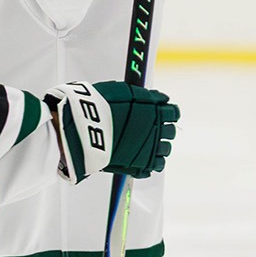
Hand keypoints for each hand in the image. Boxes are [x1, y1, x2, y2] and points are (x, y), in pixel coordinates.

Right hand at [46, 82, 177, 182]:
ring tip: (142, 144)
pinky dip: (150, 162)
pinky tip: (140, 157)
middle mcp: (156, 129)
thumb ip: (141, 95)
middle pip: (170, 131)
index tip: (160, 113)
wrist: (82, 128)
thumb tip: (158, 97)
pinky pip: (155, 165)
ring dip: (157, 146)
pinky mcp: (141, 165)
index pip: (173, 112)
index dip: (167, 112)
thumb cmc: (96, 106)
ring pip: (165, 149)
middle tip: (147, 128)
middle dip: (161, 129)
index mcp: (155, 109)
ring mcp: (150, 149)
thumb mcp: (120, 90)